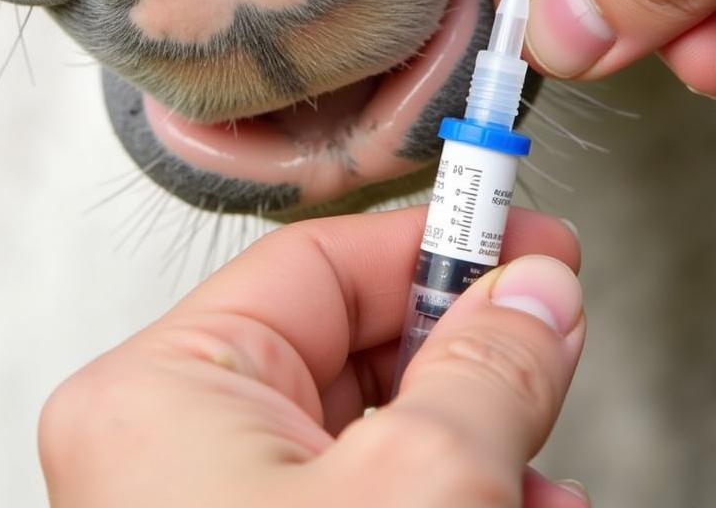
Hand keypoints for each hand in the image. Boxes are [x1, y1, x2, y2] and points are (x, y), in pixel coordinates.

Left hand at [39, 207, 586, 506]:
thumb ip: (487, 370)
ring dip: (479, 440)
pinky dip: (451, 496)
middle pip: (355, 344)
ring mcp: (213, 503)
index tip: (529, 234)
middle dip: (472, 355)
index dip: (439, 243)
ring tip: (547, 472)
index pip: (319, 261)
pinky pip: (368, 491)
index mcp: (162, 392)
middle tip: (554, 338)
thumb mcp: (420, 487)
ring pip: (374, 429)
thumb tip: (542, 289)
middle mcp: (173, 444)